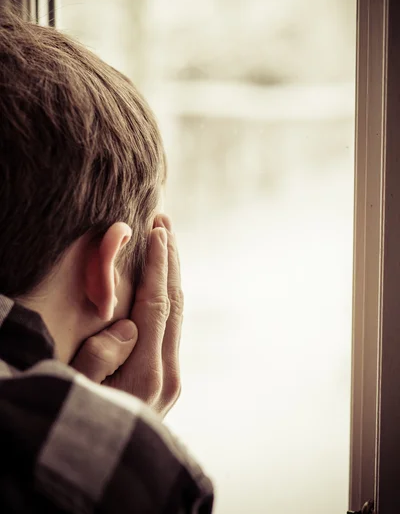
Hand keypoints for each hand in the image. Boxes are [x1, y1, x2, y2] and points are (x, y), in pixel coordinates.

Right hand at [72, 215, 183, 417]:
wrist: (108, 473)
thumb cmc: (81, 429)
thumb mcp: (77, 394)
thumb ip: (100, 358)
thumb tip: (129, 324)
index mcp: (147, 372)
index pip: (158, 303)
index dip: (158, 264)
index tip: (158, 230)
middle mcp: (168, 372)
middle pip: (176, 302)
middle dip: (171, 259)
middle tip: (165, 221)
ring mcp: (172, 378)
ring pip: (178, 313)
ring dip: (172, 274)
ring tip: (166, 242)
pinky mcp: (169, 380)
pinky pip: (173, 327)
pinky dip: (169, 296)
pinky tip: (161, 282)